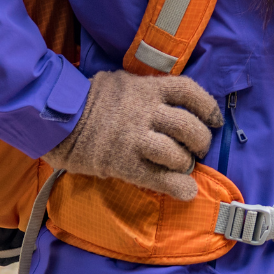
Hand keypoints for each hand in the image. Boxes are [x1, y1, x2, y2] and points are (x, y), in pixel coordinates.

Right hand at [44, 70, 221, 201]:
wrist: (58, 119)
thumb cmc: (90, 100)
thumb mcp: (122, 82)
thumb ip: (146, 90)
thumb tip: (168, 101)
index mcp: (147, 87)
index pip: (189, 91)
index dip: (207, 106)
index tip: (214, 118)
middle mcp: (146, 110)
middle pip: (188, 126)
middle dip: (200, 140)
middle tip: (198, 149)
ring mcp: (135, 137)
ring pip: (176, 153)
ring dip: (185, 164)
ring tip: (183, 168)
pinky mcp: (124, 162)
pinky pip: (158, 178)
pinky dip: (176, 187)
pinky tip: (185, 192)